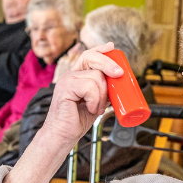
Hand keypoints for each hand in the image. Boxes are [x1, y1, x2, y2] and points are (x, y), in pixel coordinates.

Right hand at [0, 43, 120, 182]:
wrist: (62, 135)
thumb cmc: (76, 120)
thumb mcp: (96, 101)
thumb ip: (103, 89)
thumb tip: (119, 82)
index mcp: (77, 76)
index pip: (88, 55)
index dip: (100, 49)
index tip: (111, 47)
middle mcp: (70, 75)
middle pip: (92, 58)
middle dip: (109, 64)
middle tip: (119, 75)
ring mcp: (66, 81)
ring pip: (96, 77)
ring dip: (102, 95)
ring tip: (96, 107)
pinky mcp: (65, 89)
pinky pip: (89, 88)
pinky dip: (95, 100)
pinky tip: (90, 108)